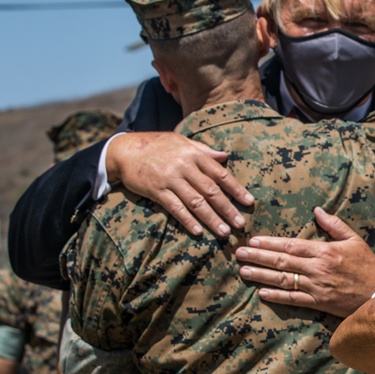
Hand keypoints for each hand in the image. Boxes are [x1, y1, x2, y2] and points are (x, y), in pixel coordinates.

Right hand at [107, 131, 254, 237]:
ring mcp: (170, 179)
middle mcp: (184, 166)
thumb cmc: (158, 145)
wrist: (125, 149)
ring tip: (224, 232)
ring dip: (211, 218)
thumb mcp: (182, 142)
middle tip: (240, 224)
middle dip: (227, 209)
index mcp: (194, 154)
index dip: (236, 189)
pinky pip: (175, 208)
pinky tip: (198, 231)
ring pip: (196, 202)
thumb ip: (204, 150)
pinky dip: (187, 220)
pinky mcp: (156, 190)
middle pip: (211, 191)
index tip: (249, 201)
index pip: (220, 174)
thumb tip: (225, 156)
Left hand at [236, 207, 374, 317]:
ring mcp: (316, 287)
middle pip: (282, 261)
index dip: (270, 243)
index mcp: (325, 251)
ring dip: (261, 275)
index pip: (291, 246)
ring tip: (243, 271)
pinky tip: (261, 293)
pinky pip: (293, 299)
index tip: (253, 240)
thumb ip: (334, 225)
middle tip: (239, 253)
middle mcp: (317, 269)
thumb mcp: (355, 240)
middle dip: (258, 257)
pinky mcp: (318, 303)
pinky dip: (276, 296)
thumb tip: (317, 210)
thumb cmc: (368, 266)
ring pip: (283, 280)